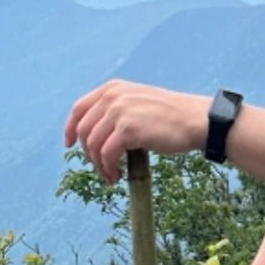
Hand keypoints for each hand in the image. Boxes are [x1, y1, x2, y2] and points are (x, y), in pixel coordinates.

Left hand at [63, 82, 209, 183]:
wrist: (195, 120)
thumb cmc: (170, 117)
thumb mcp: (137, 103)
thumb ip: (116, 111)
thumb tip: (95, 137)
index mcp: (113, 89)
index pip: (79, 108)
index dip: (70, 129)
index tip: (69, 145)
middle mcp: (112, 96)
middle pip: (83, 131)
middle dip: (88, 153)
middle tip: (102, 168)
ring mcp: (119, 111)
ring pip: (92, 145)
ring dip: (99, 165)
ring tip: (111, 175)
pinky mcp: (127, 129)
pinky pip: (106, 154)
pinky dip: (108, 168)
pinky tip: (117, 175)